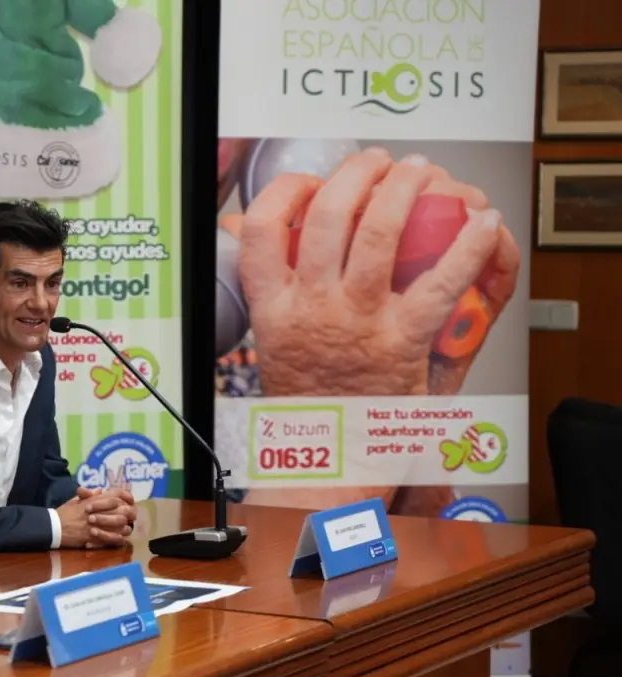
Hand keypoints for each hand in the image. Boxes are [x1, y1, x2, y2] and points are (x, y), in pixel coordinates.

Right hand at [56, 489, 132, 548]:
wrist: (53, 527)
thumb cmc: (63, 513)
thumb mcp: (75, 500)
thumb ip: (89, 495)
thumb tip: (100, 490)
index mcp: (92, 500)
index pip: (114, 495)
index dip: (125, 498)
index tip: (128, 502)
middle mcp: (96, 511)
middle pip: (121, 510)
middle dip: (128, 514)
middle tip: (131, 517)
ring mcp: (95, 524)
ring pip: (119, 525)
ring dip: (124, 527)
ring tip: (126, 528)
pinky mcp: (92, 536)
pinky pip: (111, 538)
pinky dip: (118, 539)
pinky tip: (121, 539)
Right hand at [227, 148, 510, 397]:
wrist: (328, 460)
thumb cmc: (305, 403)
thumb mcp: (269, 340)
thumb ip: (266, 287)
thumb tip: (249, 236)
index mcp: (273, 307)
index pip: (259, 229)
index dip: (284, 191)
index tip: (307, 183)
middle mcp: (312, 307)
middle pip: (326, 215)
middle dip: (357, 173)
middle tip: (376, 163)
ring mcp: (358, 322)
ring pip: (379, 233)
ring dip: (404, 189)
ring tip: (419, 172)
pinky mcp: (402, 341)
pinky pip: (439, 282)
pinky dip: (466, 246)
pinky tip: (480, 223)